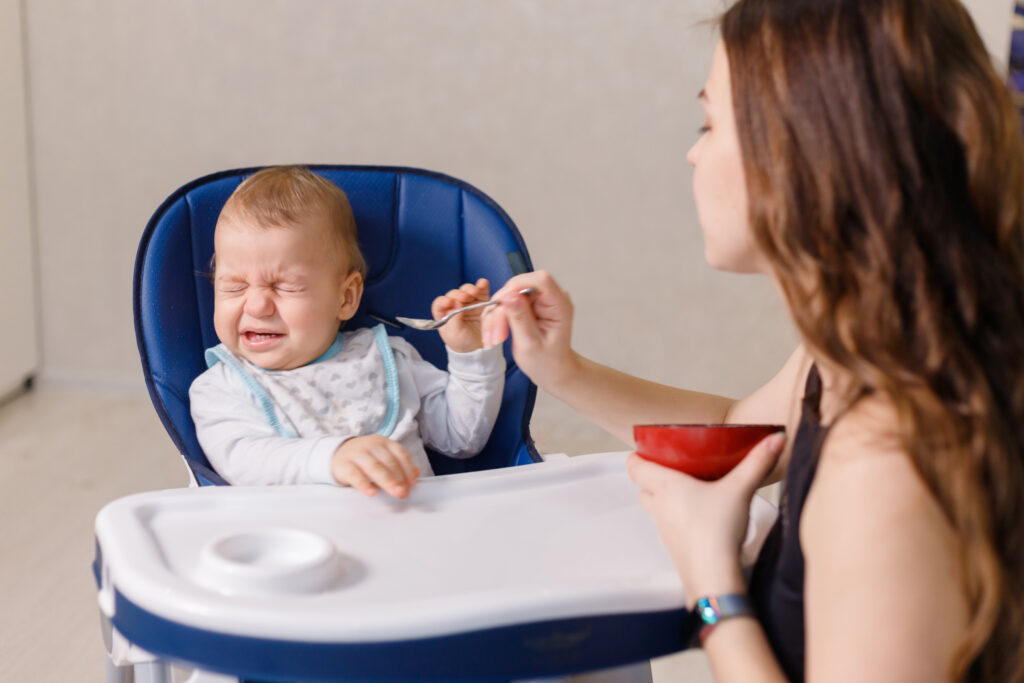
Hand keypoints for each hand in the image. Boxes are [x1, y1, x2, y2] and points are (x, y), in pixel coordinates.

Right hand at [331, 435, 420, 497]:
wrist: (337, 454)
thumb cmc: (366, 458)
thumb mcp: (383, 457)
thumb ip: (399, 465)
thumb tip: (417, 473)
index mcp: (384, 443)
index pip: (400, 454)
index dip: (408, 468)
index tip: (413, 483)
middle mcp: (372, 446)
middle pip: (389, 462)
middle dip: (399, 478)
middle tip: (405, 492)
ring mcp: (357, 454)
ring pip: (374, 467)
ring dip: (387, 481)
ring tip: (396, 493)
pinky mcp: (344, 465)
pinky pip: (355, 475)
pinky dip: (364, 484)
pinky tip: (371, 493)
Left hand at [433, 278, 490, 352]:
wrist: (479, 346)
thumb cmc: (462, 341)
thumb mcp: (455, 334)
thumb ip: (453, 319)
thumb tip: (456, 303)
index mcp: (443, 313)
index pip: (440, 303)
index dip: (443, 301)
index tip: (449, 302)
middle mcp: (455, 304)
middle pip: (454, 294)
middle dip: (459, 294)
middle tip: (465, 297)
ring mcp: (469, 301)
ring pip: (467, 290)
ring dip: (470, 289)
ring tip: (475, 292)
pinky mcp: (481, 300)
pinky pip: (481, 290)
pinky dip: (482, 285)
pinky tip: (483, 284)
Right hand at [480, 271, 576, 390]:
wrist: (552, 369)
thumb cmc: (546, 362)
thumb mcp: (530, 344)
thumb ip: (520, 318)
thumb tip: (509, 295)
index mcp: (559, 305)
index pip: (540, 280)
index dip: (517, 286)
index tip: (500, 304)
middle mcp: (550, 298)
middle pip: (518, 287)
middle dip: (501, 309)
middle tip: (494, 335)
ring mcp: (539, 300)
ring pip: (508, 295)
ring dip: (496, 316)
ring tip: (493, 339)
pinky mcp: (528, 304)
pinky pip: (506, 302)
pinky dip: (497, 318)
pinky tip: (495, 334)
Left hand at [626, 431, 784, 605]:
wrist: (713, 576)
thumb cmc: (717, 530)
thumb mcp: (740, 490)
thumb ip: (757, 463)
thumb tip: (776, 438)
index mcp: (665, 486)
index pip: (634, 466)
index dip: (638, 456)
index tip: (649, 449)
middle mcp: (659, 506)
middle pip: (643, 487)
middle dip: (653, 477)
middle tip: (675, 467)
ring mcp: (664, 529)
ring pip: (655, 508)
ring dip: (665, 499)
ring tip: (690, 491)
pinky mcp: (673, 547)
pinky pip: (669, 527)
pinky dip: (678, 520)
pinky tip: (701, 519)